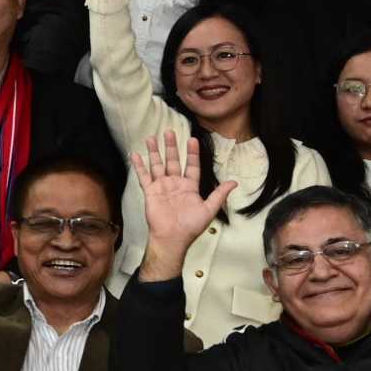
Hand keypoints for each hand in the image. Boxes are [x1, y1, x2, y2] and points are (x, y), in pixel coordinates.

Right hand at [137, 129, 234, 260]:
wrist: (173, 238)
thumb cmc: (191, 227)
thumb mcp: (209, 209)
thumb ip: (220, 194)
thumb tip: (235, 182)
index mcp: (189, 187)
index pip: (191, 166)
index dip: (192, 153)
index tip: (192, 139)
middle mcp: (175, 184)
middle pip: (172, 161)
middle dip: (171, 147)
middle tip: (169, 132)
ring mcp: (162, 187)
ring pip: (157, 165)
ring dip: (154, 152)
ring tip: (151, 138)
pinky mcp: (150, 192)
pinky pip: (144, 176)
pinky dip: (139, 166)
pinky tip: (135, 155)